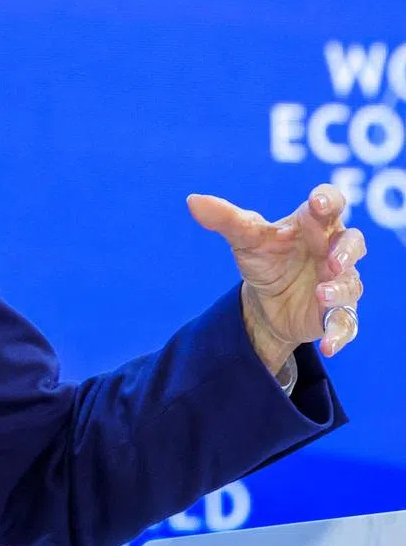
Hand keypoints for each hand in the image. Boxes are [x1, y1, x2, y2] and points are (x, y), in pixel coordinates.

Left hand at [187, 184, 365, 370]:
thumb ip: (224, 218)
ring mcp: (338, 283)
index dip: (328, 200)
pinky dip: (338, 334)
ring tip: (322, 294)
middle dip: (347, 249)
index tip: (318, 203)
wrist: (262, 301)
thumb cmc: (263, 258)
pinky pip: (346, 324)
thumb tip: (192, 200)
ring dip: (340, 290)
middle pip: (353, 242)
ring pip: (350, 284)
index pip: (330, 204)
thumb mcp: (243, 238)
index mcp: (312, 225)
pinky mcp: (336, 314)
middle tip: (333, 259)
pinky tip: (327, 345)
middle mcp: (332, 251)